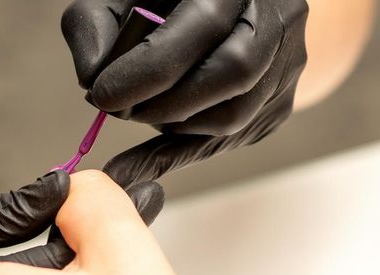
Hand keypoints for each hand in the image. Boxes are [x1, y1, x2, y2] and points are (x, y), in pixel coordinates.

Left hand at [62, 0, 307, 185]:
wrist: (218, 8)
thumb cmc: (157, 1)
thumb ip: (91, 26)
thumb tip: (91, 78)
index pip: (202, 27)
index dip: (148, 70)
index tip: (102, 95)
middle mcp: (275, 14)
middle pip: (234, 72)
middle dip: (166, 103)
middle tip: (121, 110)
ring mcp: (288, 58)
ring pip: (237, 113)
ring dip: (177, 125)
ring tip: (140, 112)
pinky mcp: (283, 97)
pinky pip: (235, 135)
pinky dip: (185, 145)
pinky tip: (145, 155)